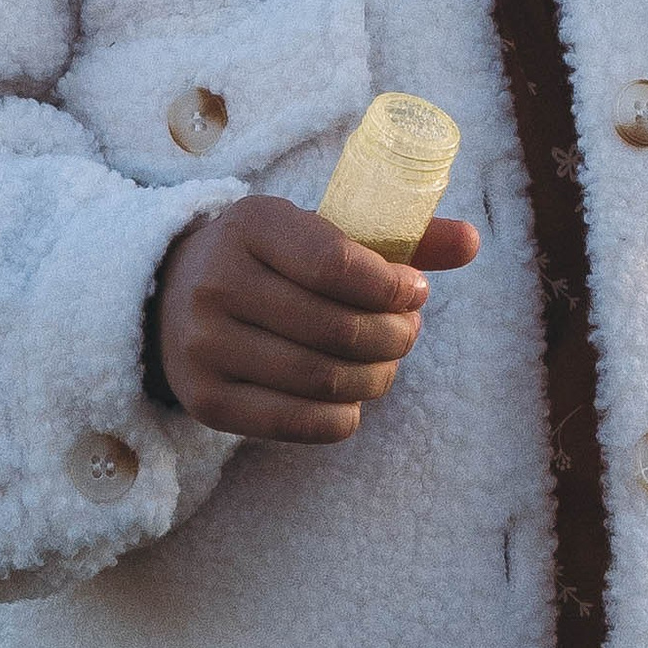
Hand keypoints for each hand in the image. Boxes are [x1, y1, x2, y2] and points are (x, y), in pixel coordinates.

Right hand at [153, 194, 480, 442]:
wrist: (175, 297)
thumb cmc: (273, 261)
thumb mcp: (319, 231)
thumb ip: (396, 237)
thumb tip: (472, 241)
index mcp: (251, 225)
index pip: (336, 265)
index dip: (392, 287)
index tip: (417, 292)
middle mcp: (217, 282)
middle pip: (337, 329)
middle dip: (394, 336)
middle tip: (408, 333)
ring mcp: (204, 344)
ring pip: (323, 379)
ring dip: (375, 378)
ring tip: (384, 364)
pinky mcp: (205, 399)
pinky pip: (297, 423)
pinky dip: (342, 417)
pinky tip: (352, 399)